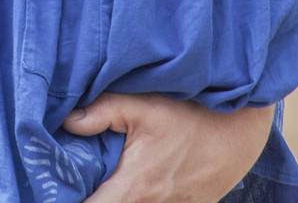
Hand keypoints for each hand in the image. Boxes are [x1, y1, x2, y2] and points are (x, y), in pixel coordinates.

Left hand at [61, 94, 272, 202]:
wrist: (239, 129)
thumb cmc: (190, 114)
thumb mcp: (142, 104)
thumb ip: (101, 112)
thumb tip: (66, 121)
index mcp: (134, 187)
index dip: (72, 202)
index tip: (58, 191)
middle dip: (95, 198)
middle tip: (81, 182)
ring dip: (121, 196)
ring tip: (109, 181)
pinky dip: (144, 197)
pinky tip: (137, 181)